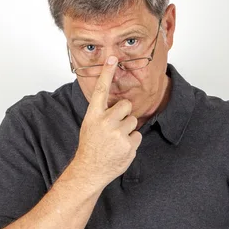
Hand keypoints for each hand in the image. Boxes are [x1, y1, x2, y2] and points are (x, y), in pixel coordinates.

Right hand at [74, 56, 142, 186]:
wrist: (90, 170)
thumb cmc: (91, 146)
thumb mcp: (90, 125)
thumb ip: (102, 113)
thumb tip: (117, 103)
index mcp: (93, 115)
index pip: (101, 90)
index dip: (107, 73)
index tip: (113, 58)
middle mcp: (105, 122)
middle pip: (126, 105)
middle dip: (124, 113)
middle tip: (115, 126)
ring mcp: (117, 134)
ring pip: (133, 121)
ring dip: (128, 129)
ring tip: (116, 140)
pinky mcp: (128, 145)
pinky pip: (137, 135)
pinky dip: (132, 142)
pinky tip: (121, 149)